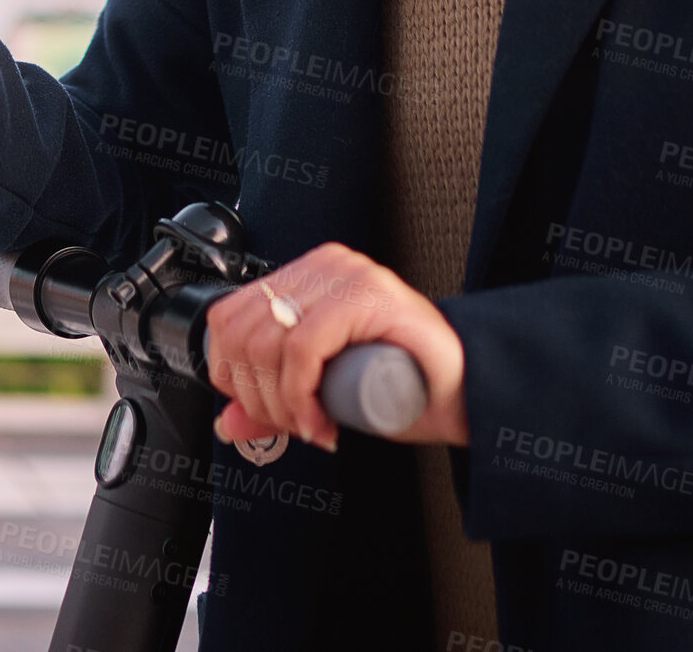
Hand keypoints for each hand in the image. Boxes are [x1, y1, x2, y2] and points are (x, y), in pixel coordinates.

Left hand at [203, 242, 468, 451]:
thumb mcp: (324, 392)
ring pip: (268, 342)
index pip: (228, 318)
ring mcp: (346, 274)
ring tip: (311, 426)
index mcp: (304, 276)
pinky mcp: (366, 294)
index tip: (266, 413)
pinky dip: (300, 397)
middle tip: (293, 427)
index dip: (232, 376)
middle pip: (244, 333)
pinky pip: (303, 347)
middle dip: (258, 398)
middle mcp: (322, 265)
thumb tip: (225, 421)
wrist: (466, 391)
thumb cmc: (403, 385)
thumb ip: (275, 400)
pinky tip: (323, 424)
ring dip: (280, 404)